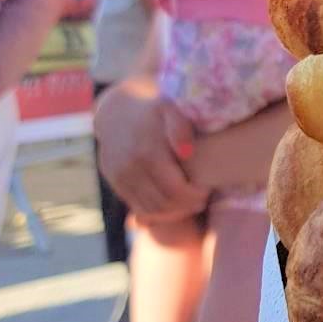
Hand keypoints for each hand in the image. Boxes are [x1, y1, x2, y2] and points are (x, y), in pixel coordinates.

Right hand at [95, 76, 209, 219]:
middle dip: (186, 206)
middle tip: (201, 199)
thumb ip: (180, 128)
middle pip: (164, 203)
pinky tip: (171, 203)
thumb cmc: (153, 110)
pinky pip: (138, 207)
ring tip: (189, 202)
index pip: (176, 190)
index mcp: (147, 152)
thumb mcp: (169, 109)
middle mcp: (130, 168)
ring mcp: (120, 178)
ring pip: (151, 209)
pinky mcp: (115, 183)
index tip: (207, 189)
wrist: (117, 111)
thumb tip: (187, 153)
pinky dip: (157, 211)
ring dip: (173, 212)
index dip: (195, 196)